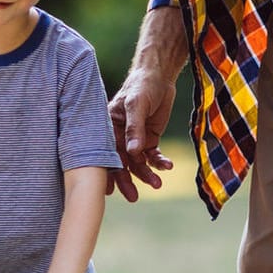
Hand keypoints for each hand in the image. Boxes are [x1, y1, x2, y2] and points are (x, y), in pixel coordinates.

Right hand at [107, 66, 175, 201]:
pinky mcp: (149, 138)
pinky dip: (160, 162)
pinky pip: (153, 155)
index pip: (105, 153)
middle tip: (133, 197)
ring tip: (157, 184)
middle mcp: (119, 136)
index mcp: (107, 128)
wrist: (159, 75)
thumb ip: (135, 128)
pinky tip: (167, 167)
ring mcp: (134, 138)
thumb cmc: (141, 85)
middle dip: (127, 180)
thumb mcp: (136, 104)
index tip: (108, 191)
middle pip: (121, 162)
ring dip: (147, 174)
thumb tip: (133, 152)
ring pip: (138, 162)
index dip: (106, 172)